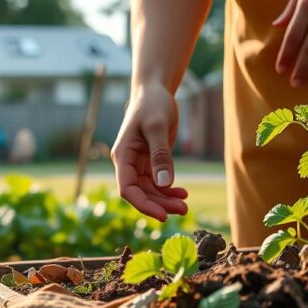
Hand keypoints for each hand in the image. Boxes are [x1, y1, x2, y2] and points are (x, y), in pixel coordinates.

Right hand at [111, 85, 188, 221]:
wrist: (154, 91)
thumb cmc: (153, 104)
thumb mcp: (157, 126)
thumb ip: (160, 155)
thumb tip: (164, 183)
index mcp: (122, 156)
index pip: (127, 188)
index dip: (143, 204)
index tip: (162, 215)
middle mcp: (127, 163)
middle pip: (140, 193)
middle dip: (160, 204)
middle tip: (184, 210)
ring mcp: (138, 164)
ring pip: (150, 190)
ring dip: (165, 200)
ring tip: (185, 206)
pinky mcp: (150, 161)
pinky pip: (157, 182)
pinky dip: (169, 190)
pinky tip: (182, 193)